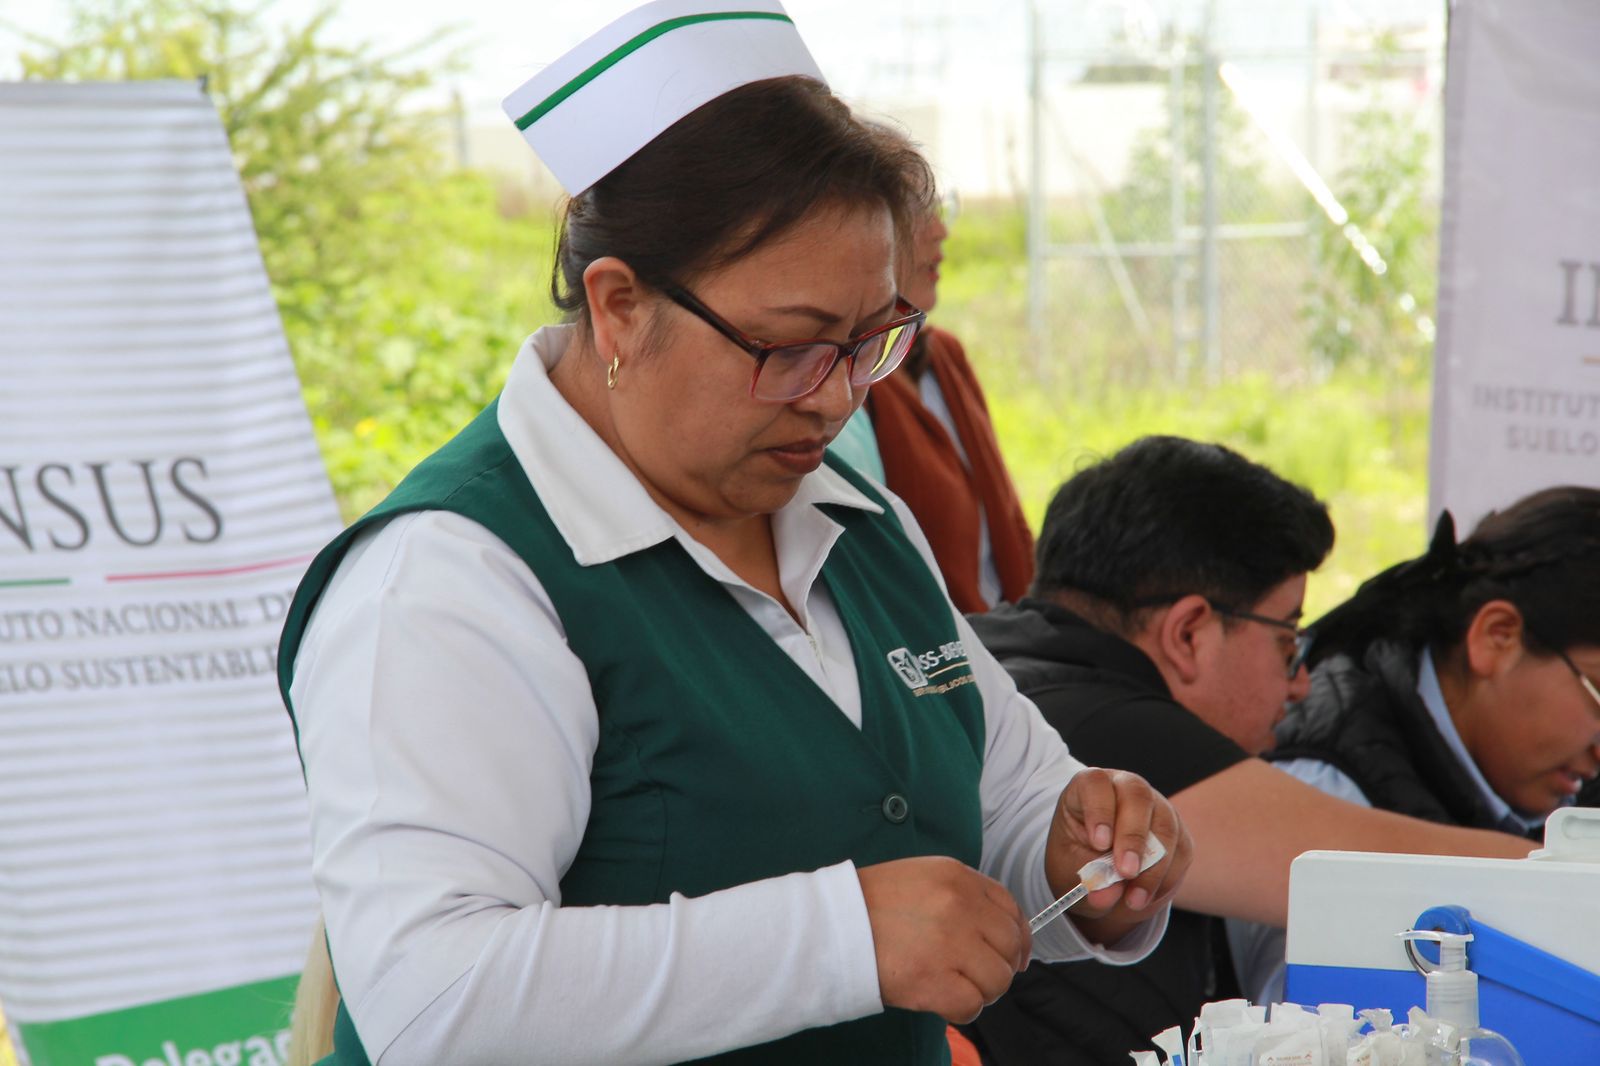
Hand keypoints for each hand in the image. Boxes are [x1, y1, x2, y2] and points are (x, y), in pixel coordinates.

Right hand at [857, 856, 1029, 1023]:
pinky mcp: (933, 979)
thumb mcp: (922, 878)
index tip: (1015, 956)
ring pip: (997, 979)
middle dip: (998, 966)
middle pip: (1010, 946)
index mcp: (957, 876)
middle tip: (974, 975)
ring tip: (953, 985)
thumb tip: (1006, 935)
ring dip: (980, 990)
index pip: (1011, 908)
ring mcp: (948, 942)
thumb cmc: (871, 905)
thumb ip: (963, 896)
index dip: (1019, 938)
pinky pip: (972, 1005)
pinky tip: (940, 999)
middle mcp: (959, 905)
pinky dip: (961, 1010)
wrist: (830, 924)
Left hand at [1044, 768, 1191, 945]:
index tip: (1099, 843)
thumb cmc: (1077, 860)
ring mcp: (1156, 806)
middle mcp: (1125, 788)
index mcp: (1089, 787)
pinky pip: (1182, 851)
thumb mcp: (1071, 868)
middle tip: (1126, 872)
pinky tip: (1146, 897)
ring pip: (1166, 825)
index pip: (1096, 784)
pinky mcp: (1177, 832)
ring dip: (1153, 868)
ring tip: (1134, 899)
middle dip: (1133, 838)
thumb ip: (1090, 876)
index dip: (1099, 811)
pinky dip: (1166, 879)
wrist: (1099, 877)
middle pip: (1138, 797)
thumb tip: (1108, 895)